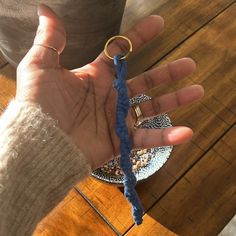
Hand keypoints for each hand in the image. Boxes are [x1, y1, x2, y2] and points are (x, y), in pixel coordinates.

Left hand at [16, 4, 203, 169]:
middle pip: (145, 81)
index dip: (140, 37)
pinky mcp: (120, 141)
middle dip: (167, 72)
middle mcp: (110, 96)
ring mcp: (117, 119)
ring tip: (197, 91)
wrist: (40, 142)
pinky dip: (167, 136)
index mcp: (96, 77)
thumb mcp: (42, 66)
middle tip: (189, 64)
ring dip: (175, 100)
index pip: (122, 52)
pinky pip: (147, 138)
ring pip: (152, 107)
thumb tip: (46, 10)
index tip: (159, 24)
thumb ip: (51, 39)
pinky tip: (187, 132)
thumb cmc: (40, 104)